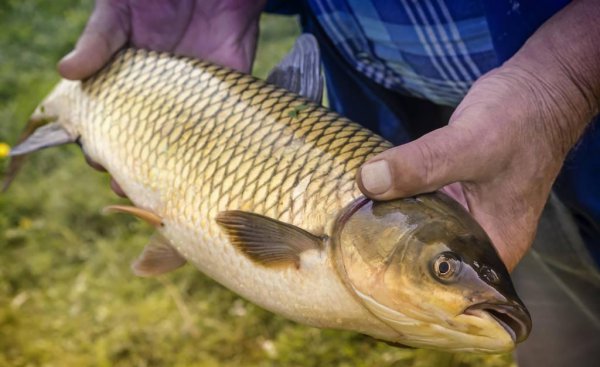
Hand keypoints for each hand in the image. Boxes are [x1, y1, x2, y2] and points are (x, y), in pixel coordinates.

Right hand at [62, 0, 265, 195]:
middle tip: (133, 185)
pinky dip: (220, 148)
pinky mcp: (230, 90)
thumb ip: (99, 40)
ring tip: (169, 189)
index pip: (113, 122)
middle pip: (148, 142)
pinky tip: (212, 169)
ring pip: (185, 145)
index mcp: (130, 82)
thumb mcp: (119, 12)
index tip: (101, 160)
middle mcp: (163, 97)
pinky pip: (226, 125)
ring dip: (177, 170)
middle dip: (138, 167)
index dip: (105, 144)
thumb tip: (66, 72)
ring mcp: (196, 98)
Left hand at [357, 1, 599, 270]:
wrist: (538, 88)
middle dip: (389, 243)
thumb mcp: (469, 145)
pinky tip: (371, 190)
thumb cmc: (521, 120)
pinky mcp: (453, 191)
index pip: (445, 282)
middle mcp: (479, 238)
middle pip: (426, 255)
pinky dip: (399, 195)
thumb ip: (422, 164)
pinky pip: (419, 201)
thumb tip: (369, 181)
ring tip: (351, 213)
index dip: (403, 273)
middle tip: (348, 233)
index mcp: (494, 246)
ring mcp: (466, 214)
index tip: (361, 255)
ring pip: (419, 226)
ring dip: (390, 217)